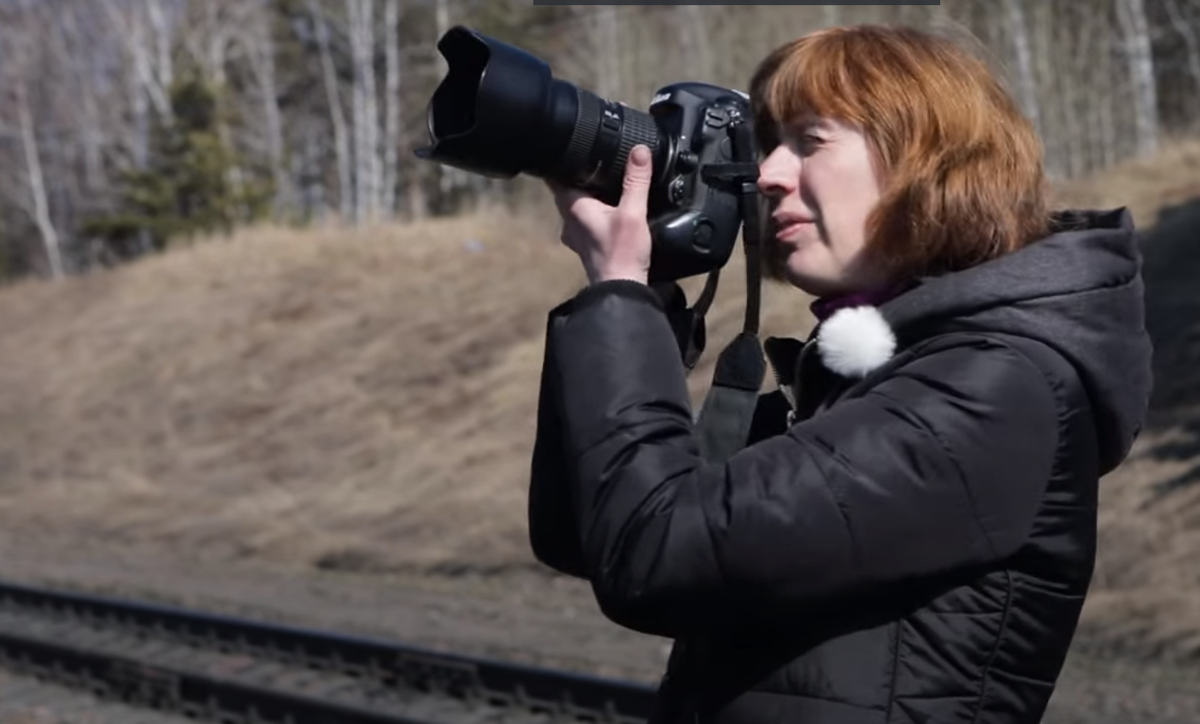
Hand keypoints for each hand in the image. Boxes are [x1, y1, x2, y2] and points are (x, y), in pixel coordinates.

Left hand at [548, 144, 653, 284]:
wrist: (622, 291)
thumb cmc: (622, 254)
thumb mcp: (633, 212)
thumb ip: (636, 180)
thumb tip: (639, 150)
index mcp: (572, 207)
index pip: (556, 175)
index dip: (563, 160)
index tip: (574, 147)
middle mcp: (569, 220)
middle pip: (567, 189)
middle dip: (580, 175)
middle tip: (596, 160)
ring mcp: (575, 235)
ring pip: (576, 205)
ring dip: (588, 194)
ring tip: (606, 181)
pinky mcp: (586, 245)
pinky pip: (585, 220)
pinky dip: (595, 212)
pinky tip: (611, 210)